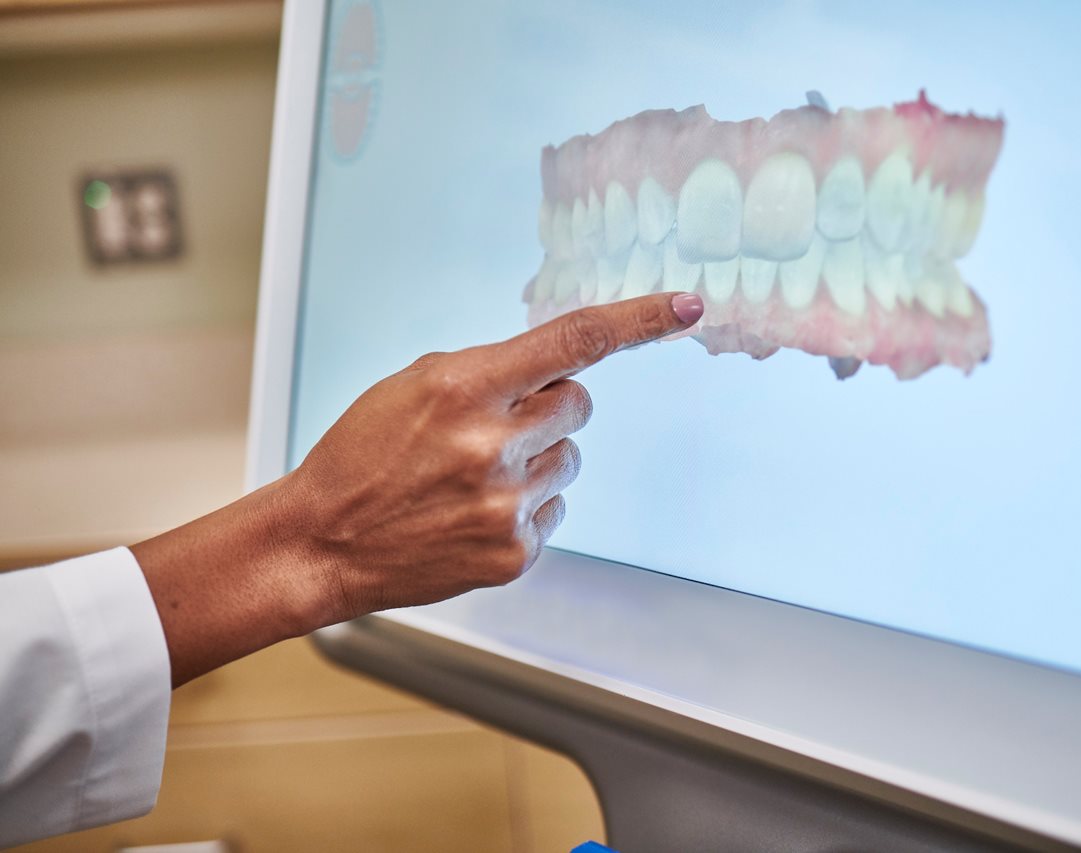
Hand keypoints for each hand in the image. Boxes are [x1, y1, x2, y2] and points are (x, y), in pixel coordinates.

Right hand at [131, 292, 704, 685]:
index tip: (689, 305)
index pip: (573, 341)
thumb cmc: (364, 454)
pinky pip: (555, 507)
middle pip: (578, 405)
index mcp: (463, 386)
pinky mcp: (514, 552)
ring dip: (535, 458)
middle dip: (548, 407)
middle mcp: (492, 445)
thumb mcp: (415, 385)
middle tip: (494, 426)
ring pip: (570, 458)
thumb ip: (492, 372)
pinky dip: (525, 504)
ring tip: (473, 476)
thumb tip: (563, 368)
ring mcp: (506, 504)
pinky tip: (473, 512)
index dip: (639, 318)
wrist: (322, 542)